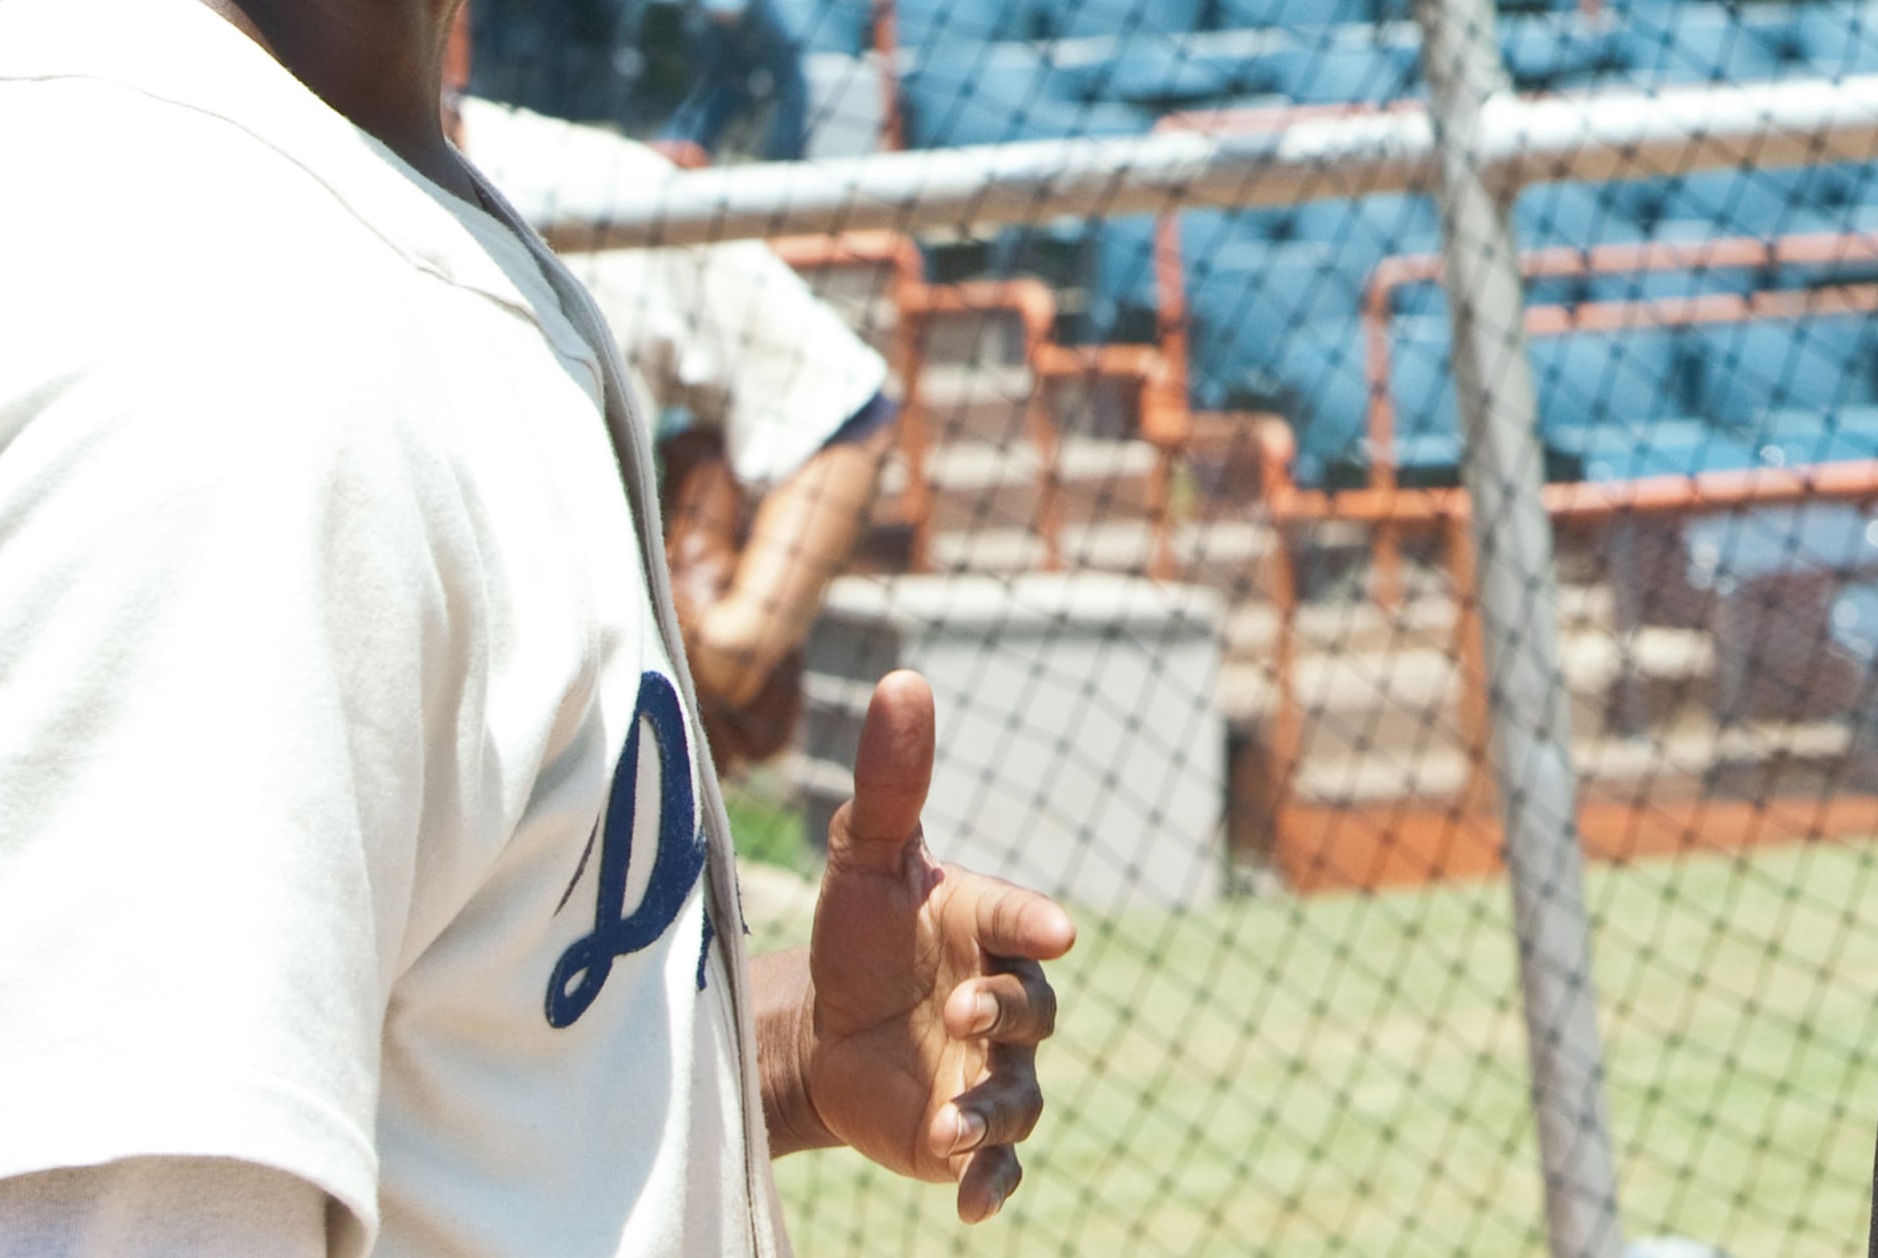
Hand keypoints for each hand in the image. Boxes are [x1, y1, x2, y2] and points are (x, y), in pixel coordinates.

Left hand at [755, 670, 1073, 1221]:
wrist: (823, 1031)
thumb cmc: (859, 935)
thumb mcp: (862, 859)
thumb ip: (891, 782)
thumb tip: (906, 677)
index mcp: (989, 927)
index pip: (1023, 922)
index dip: (1036, 924)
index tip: (1055, 933)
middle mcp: (1006, 999)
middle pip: (1034, 1009)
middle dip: (1006, 1010)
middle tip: (962, 1008)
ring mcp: (992, 1071)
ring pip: (1018, 1094)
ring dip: (989, 1108)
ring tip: (947, 1121)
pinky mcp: (965, 1134)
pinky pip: (997, 1162)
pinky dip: (989, 1180)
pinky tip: (967, 1200)